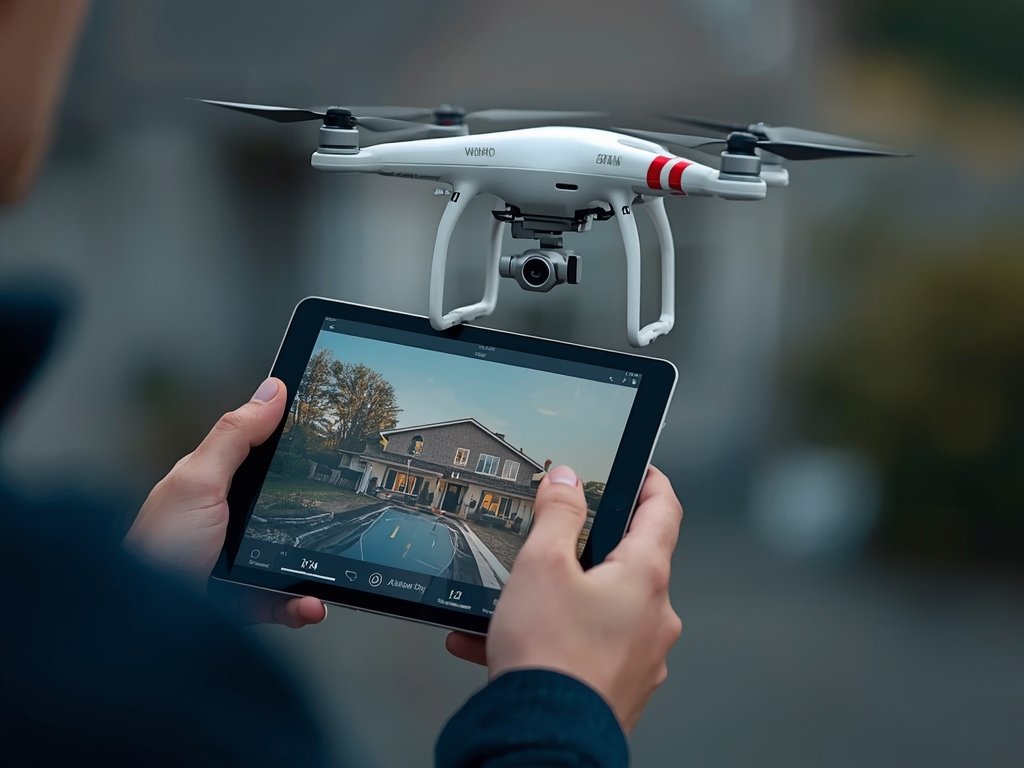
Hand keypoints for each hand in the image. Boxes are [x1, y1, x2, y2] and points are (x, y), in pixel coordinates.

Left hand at [124, 377, 325, 628]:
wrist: (144, 628)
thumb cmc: (158, 549)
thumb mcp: (198, 481)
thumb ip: (236, 436)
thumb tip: (272, 390)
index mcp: (216, 485)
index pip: (262, 455)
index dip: (295, 444)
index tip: (333, 436)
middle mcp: (228, 522)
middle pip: (286, 507)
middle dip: (315, 513)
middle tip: (344, 510)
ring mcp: (238, 563)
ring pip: (292, 557)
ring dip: (316, 568)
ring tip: (332, 571)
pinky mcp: (245, 602)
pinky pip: (284, 601)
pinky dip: (302, 605)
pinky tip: (311, 604)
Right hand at [446, 465, 682, 731]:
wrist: (544, 738)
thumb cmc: (549, 656)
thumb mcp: (541, 564)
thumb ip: (557, 514)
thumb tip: (565, 480)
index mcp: (645, 577)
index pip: (663, 511)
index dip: (651, 483)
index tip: (641, 471)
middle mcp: (654, 617)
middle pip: (628, 563)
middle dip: (587, 550)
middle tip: (554, 542)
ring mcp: (640, 657)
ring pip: (599, 610)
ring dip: (557, 601)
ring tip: (509, 606)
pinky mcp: (618, 688)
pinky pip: (585, 649)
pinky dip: (551, 639)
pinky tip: (497, 644)